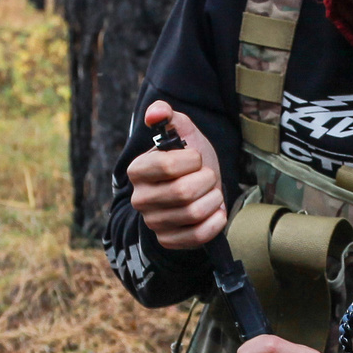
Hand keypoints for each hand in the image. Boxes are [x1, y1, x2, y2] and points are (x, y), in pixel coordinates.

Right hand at [129, 101, 227, 249]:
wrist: (198, 188)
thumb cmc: (190, 159)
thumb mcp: (182, 132)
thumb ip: (167, 115)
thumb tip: (155, 112)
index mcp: (138, 169)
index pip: (168, 166)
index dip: (192, 161)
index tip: (195, 159)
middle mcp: (140, 198)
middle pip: (183, 192)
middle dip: (207, 180)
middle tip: (208, 176)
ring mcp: (153, 222)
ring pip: (193, 214)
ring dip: (213, 200)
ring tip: (211, 193)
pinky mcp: (168, 240)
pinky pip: (197, 237)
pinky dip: (214, 222)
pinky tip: (215, 212)